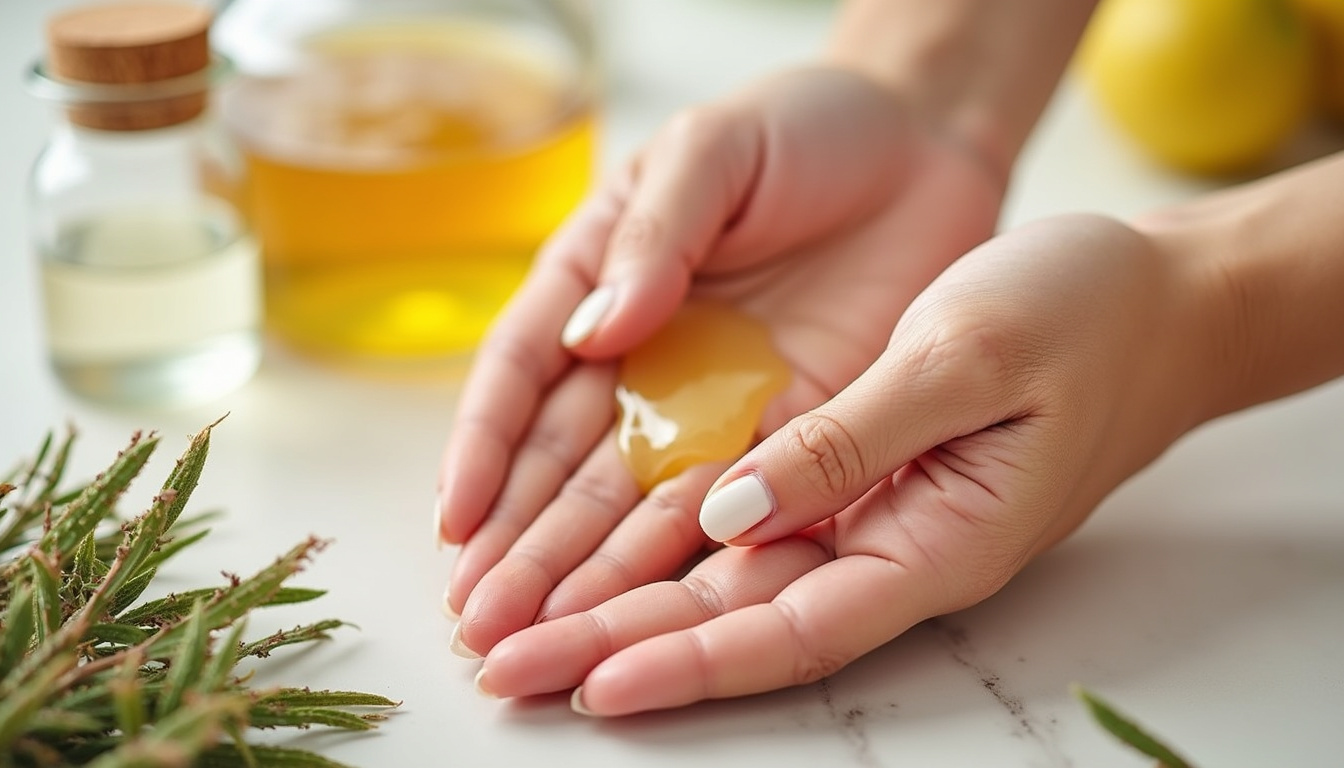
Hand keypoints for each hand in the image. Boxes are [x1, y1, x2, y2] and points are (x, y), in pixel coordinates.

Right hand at [434, 66, 1002, 653]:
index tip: (458, 520)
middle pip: (566, 462)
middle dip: (520, 545)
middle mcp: (640, 355)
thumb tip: (597, 331)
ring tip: (533, 642)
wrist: (919, 143)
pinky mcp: (784, 429)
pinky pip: (728, 503)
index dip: (486, 446)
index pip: (523, 371)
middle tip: (480, 624)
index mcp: (596, 277)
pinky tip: (637, 613)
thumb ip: (656, 233)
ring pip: (634, 503)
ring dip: (584, 575)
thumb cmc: (801, 127)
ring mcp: (708, 400)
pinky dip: (681, 561)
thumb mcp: (710, 148)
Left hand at [472, 213, 1210, 713]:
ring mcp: (877, 517)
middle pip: (739, 622)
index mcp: (932, 541)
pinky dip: (679, 545)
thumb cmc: (1087, 318)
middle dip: (617, 648)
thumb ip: (849, 438)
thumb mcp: (964, 357)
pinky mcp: (863, 475)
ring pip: (734, 582)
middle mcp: (893, 547)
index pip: (788, 628)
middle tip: (507, 669)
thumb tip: (734, 511)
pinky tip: (612, 557)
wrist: (1162, 300)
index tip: (588, 683)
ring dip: (629, 606)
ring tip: (528, 629)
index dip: (687, 660)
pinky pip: (757, 525)